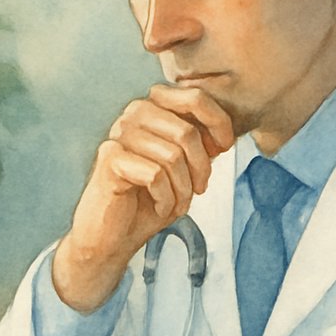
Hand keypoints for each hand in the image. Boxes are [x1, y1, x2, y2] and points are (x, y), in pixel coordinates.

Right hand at [54, 84, 233, 311]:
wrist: (112, 237)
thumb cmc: (148, 202)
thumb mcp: (185, 170)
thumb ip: (201, 146)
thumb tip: (223, 135)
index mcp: (154, 107)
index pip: (194, 98)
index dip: (219, 123)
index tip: (225, 148)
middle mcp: (134, 113)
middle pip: (187, 131)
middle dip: (201, 167)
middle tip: (199, 190)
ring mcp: (119, 134)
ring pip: (172, 156)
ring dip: (183, 189)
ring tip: (178, 204)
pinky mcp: (110, 158)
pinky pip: (155, 175)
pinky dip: (166, 198)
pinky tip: (159, 207)